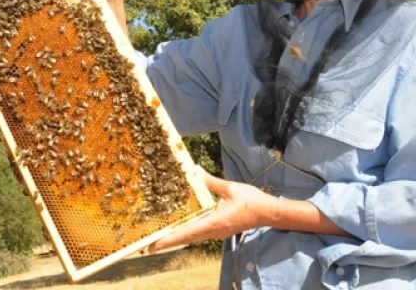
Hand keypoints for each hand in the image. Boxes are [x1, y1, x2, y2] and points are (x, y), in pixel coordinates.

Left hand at [148, 167, 278, 252]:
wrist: (268, 212)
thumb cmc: (250, 200)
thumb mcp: (230, 188)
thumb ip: (211, 182)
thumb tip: (196, 171)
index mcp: (214, 222)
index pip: (187, 232)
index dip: (170, 239)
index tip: (154, 245)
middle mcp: (213, 231)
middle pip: (187, 238)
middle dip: (169, 242)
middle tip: (149, 245)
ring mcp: (217, 232)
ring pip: (193, 237)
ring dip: (178, 238)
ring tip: (161, 238)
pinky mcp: (221, 230)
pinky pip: (200, 234)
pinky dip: (188, 233)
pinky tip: (182, 229)